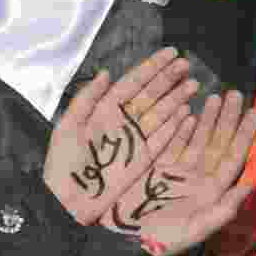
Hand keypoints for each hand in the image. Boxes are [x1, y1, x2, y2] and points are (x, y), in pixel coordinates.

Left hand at [43, 48, 198, 223]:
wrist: (67, 202)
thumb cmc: (62, 165)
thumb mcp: (68, 127)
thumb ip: (87, 98)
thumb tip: (106, 72)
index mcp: (105, 109)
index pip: (133, 82)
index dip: (151, 66)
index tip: (170, 52)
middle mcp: (124, 120)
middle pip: (151, 94)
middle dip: (169, 78)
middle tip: (186, 64)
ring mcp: (136, 138)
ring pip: (161, 112)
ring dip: (177, 97)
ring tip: (193, 84)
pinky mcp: (145, 157)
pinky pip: (164, 137)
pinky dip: (177, 125)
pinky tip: (188, 112)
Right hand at [100, 90, 255, 255]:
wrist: (123, 243)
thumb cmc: (162, 240)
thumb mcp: (194, 229)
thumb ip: (223, 209)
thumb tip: (250, 185)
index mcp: (212, 191)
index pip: (233, 157)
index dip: (244, 135)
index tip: (254, 112)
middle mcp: (199, 178)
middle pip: (218, 142)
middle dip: (227, 118)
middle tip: (235, 94)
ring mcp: (179, 172)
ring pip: (198, 139)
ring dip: (207, 118)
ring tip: (215, 96)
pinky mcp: (158, 169)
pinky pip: (174, 144)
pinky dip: (182, 129)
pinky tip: (188, 111)